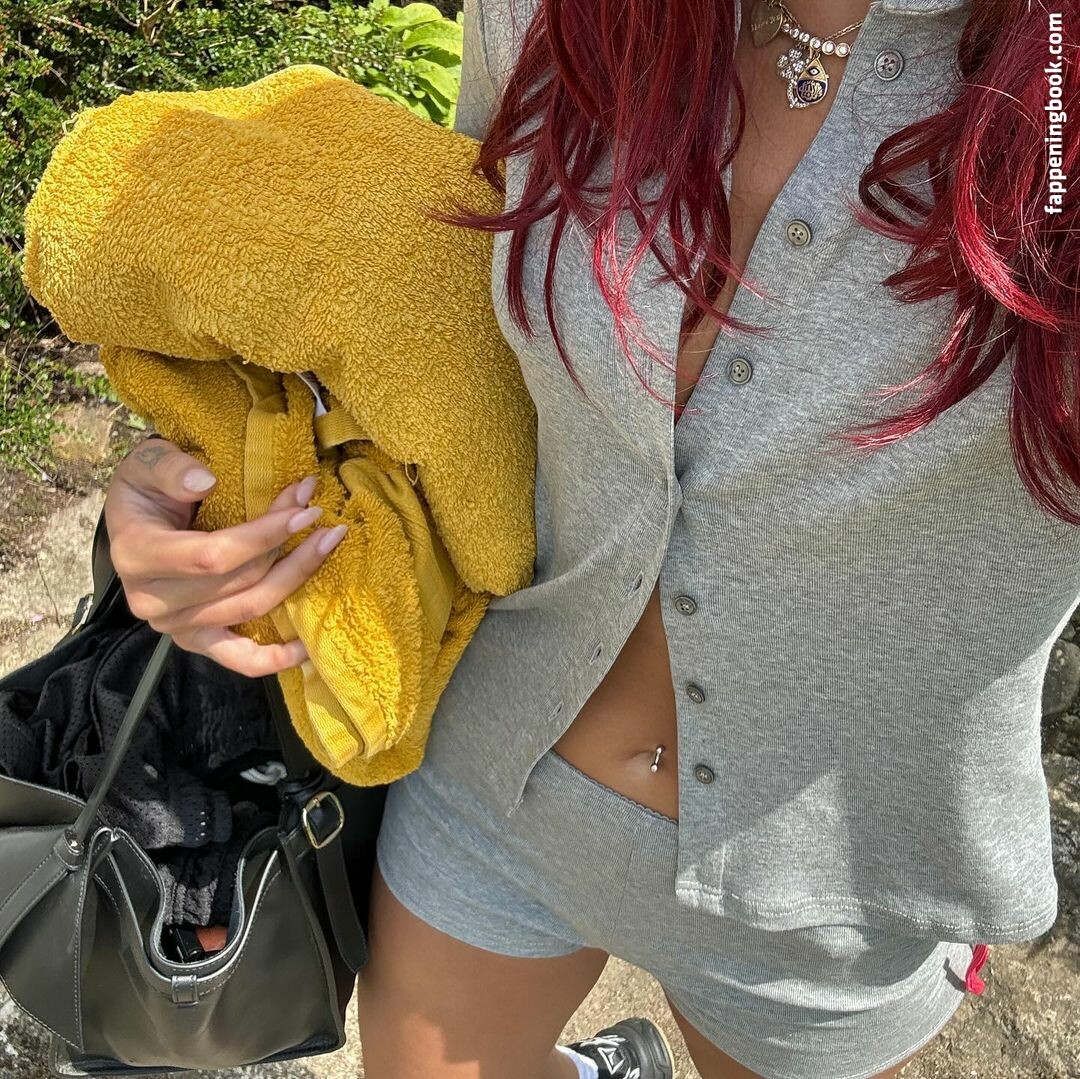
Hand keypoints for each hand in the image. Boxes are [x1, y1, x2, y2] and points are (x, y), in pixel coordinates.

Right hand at [104, 437, 345, 675]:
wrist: (133, 524)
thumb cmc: (146, 490)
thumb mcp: (146, 463)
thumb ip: (170, 468)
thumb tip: (204, 481)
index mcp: (137, 555)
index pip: (213, 555)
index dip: (263, 536)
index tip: (304, 510)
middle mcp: (152, 600)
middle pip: (240, 581)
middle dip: (288, 547)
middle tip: (319, 517)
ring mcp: (175, 626)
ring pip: (251, 608)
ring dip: (295, 578)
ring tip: (326, 544)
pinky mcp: (195, 641)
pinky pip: (240, 660)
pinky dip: (277, 658)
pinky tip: (309, 645)